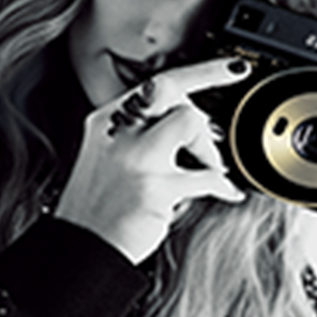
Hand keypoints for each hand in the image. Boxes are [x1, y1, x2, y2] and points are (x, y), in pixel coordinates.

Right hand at [55, 57, 248, 263]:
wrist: (81, 247)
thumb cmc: (99, 207)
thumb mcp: (108, 157)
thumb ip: (140, 134)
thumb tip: (193, 122)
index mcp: (106, 121)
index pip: (156, 83)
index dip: (202, 72)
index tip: (234, 68)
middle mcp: (119, 133)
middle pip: (173, 92)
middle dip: (201, 114)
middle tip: (212, 138)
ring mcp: (136, 158)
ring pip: (190, 122)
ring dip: (208, 147)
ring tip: (209, 168)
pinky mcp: (156, 188)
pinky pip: (207, 177)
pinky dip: (223, 185)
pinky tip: (227, 191)